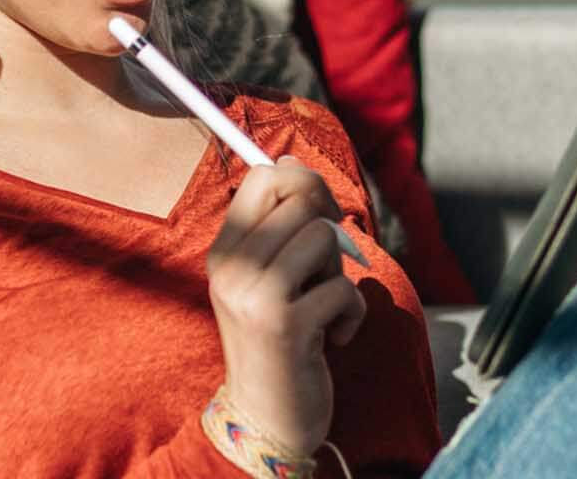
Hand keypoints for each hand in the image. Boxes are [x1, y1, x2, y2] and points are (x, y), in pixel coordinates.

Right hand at [204, 157, 367, 456]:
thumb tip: (290, 161)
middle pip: (301, 199)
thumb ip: (276, 227)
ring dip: (339, 274)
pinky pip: (345, 289)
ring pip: (325, 237)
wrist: (265, 415)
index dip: (302, 184)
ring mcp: (256, 295)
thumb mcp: (265, 278)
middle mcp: (232, 267)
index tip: (318, 215)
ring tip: (322, 305)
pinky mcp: (287, 325)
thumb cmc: (277, 340)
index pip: (262, 177)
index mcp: (225, 250)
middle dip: (329, 230)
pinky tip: (331, 339)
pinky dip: (351, 315)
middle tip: (324, 271)